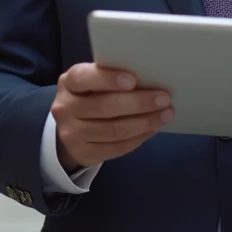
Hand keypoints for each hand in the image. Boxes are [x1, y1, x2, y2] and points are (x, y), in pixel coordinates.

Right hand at [51, 63, 173, 171]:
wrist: (71, 128)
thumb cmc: (90, 96)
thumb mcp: (91, 81)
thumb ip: (110, 78)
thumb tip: (149, 78)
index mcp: (68, 83)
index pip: (84, 78)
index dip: (108, 79)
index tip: (133, 80)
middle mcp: (65, 108)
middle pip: (105, 107)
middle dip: (138, 103)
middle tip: (164, 98)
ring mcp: (72, 134)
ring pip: (114, 130)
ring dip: (145, 122)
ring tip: (165, 114)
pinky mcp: (84, 154)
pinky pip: (117, 148)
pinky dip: (139, 138)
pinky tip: (152, 129)